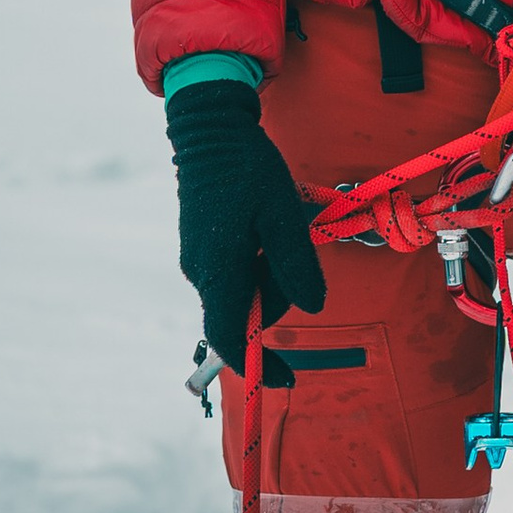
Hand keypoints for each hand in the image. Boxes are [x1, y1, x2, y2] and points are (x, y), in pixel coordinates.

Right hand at [167, 83, 326, 363]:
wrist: (210, 132)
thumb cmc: (248, 169)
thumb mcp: (283, 216)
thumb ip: (296, 266)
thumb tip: (312, 308)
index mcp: (218, 269)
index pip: (230, 336)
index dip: (257, 366)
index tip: (285, 380)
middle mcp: (201, 272)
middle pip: (248, 311)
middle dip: (281, 294)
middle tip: (300, 247)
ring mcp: (199, 260)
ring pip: (245, 290)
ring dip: (273, 273)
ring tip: (283, 226)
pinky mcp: (203, 249)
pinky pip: (237, 271)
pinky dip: (261, 260)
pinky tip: (268, 225)